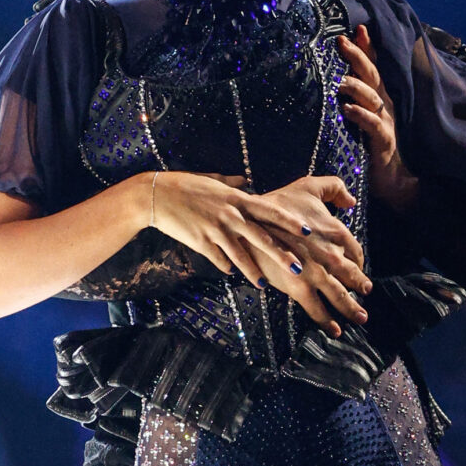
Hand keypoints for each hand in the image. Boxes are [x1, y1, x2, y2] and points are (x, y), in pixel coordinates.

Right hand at [150, 173, 370, 330]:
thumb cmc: (186, 185)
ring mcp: (215, 230)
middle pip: (262, 237)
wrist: (156, 195)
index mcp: (237, 198)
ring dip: (254, 271)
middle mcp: (230, 214)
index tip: (309, 230)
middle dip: (282, 253)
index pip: (271, 211)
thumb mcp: (212, 181)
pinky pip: (218, 259)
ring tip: (265, 284)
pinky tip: (235, 276)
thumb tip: (245, 180)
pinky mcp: (200, 242)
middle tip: (300, 267)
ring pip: (240, 254)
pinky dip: (227, 267)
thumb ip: (231, 183)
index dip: (291, 221)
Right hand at [242, 175, 373, 323]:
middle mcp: (330, 255)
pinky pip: (316, 308)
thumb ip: (334, 188)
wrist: (250, 223)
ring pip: (339, 296)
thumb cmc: (279, 203)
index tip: (358, 267)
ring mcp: (315, 273)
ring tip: (360, 318)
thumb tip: (351, 202)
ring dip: (351, 310)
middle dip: (361, 287)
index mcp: (335, 232)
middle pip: (352, 276)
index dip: (358, 261)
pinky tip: (335, 330)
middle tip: (366, 294)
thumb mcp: (308, 186)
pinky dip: (327, 321)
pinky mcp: (298, 287)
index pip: (355, 251)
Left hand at [338, 26, 417, 210]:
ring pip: (373, 97)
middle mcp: (384, 104)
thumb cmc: (371, 145)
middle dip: (359, 56)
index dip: (367, 47)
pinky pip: (372, 124)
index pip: (373, 66)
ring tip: (340, 80)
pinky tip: (348, 109)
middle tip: (342, 42)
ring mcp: (385, 121)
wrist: (391, 179)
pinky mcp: (383, 140)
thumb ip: (353, 96)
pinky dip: (361, 115)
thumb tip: (334, 77)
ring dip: (356, 86)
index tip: (357, 28)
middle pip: (372, 75)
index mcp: (378, 96)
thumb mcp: (361, 116)